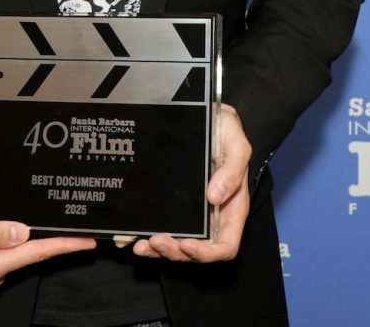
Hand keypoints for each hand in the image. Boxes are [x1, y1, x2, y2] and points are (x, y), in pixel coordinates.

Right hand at [0, 204, 96, 287]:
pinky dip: (12, 234)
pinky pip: (2, 245)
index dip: (64, 246)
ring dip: (33, 235)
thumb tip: (23, 232)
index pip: (36, 253)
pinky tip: (18, 225)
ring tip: (55, 226)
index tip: (87, 242)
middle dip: (54, 240)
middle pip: (31, 252)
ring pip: (18, 248)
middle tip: (79, 229)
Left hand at [133, 102, 250, 262]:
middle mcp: (212, 217)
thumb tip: (214, 197)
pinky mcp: (174, 205)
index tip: (188, 244)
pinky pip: (162, 227)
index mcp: (231, 209)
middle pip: (197, 250)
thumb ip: (232, 171)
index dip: (207, 253)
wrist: (210, 118)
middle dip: (176, 252)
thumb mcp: (237, 146)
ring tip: (142, 245)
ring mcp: (192, 214)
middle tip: (157, 241)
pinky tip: (132, 238)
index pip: (225, 246)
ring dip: (159, 250)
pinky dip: (147, 236)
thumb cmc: (227, 132)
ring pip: (177, 244)